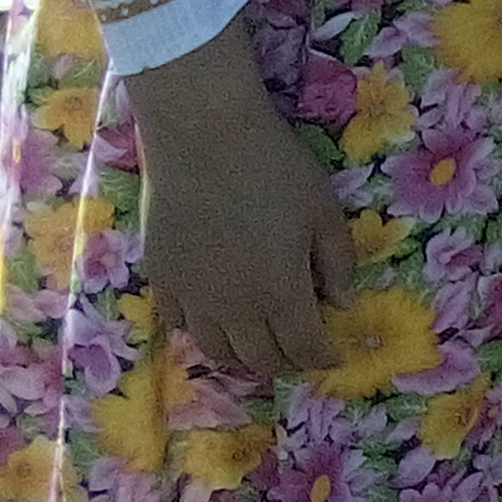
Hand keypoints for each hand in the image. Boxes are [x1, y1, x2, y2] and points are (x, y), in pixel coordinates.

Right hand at [127, 19, 356, 378]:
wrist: (203, 136)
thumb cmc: (275, 168)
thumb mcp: (324, 211)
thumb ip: (336, 262)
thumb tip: (342, 304)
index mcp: (278, 292)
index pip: (303, 346)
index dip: (321, 358)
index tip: (333, 359)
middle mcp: (231, 307)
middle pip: (259, 357)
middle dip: (286, 365)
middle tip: (301, 359)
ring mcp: (190, 295)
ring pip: (216, 350)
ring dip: (243, 359)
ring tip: (261, 352)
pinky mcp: (160, 278)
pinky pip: (180, 324)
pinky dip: (204, 334)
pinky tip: (217, 324)